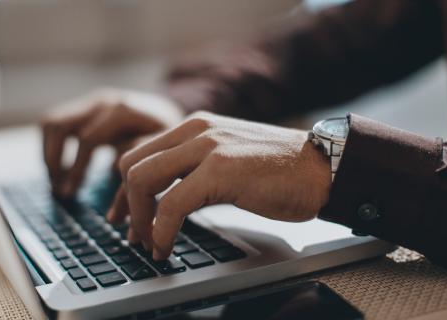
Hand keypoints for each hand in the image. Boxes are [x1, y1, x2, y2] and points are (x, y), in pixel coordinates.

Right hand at [41, 89, 182, 196]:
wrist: (170, 115)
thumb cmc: (171, 141)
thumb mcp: (164, 159)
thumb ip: (141, 182)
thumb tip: (119, 221)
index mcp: (125, 112)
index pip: (90, 140)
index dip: (78, 171)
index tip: (75, 199)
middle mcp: (105, 102)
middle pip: (61, 126)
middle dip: (56, 162)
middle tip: (61, 192)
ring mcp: (92, 102)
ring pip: (52, 123)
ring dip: (49, 154)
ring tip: (57, 183)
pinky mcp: (84, 107)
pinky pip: (53, 123)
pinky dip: (50, 147)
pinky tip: (61, 171)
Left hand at [112, 112, 331, 259]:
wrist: (322, 169)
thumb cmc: (280, 172)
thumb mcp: (227, 160)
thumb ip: (195, 169)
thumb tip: (166, 199)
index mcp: (194, 126)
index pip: (139, 153)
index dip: (124, 190)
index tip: (124, 216)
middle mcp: (195, 130)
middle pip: (130, 164)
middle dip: (125, 204)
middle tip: (131, 234)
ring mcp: (207, 147)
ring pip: (143, 179)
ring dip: (138, 219)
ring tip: (147, 243)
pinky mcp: (220, 170)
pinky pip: (171, 204)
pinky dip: (160, 231)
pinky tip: (165, 246)